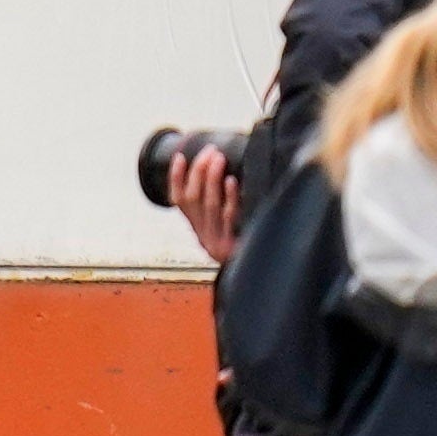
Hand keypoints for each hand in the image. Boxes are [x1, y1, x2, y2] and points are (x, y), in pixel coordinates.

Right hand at [176, 152, 248, 271]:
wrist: (260, 284)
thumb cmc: (249, 253)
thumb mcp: (229, 236)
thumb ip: (223, 215)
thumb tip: (226, 177)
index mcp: (198, 231)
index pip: (178, 201)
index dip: (176, 178)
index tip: (180, 156)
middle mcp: (202, 236)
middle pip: (193, 198)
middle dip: (199, 171)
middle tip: (210, 151)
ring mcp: (216, 242)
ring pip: (208, 204)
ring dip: (211, 178)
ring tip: (219, 158)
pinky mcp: (232, 246)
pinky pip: (229, 217)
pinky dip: (229, 196)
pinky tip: (232, 181)